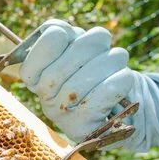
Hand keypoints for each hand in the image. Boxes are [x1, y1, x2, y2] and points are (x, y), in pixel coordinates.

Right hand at [19, 20, 134, 142]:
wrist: (117, 104)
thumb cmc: (92, 68)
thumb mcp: (74, 47)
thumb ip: (62, 34)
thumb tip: (56, 31)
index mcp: (35, 78)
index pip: (34, 57)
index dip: (53, 40)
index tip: (69, 36)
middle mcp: (44, 98)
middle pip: (60, 68)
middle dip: (88, 46)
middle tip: (104, 40)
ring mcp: (61, 117)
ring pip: (81, 83)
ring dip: (108, 63)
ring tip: (118, 58)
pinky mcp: (84, 128)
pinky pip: (100, 99)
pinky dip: (117, 83)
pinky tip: (124, 77)